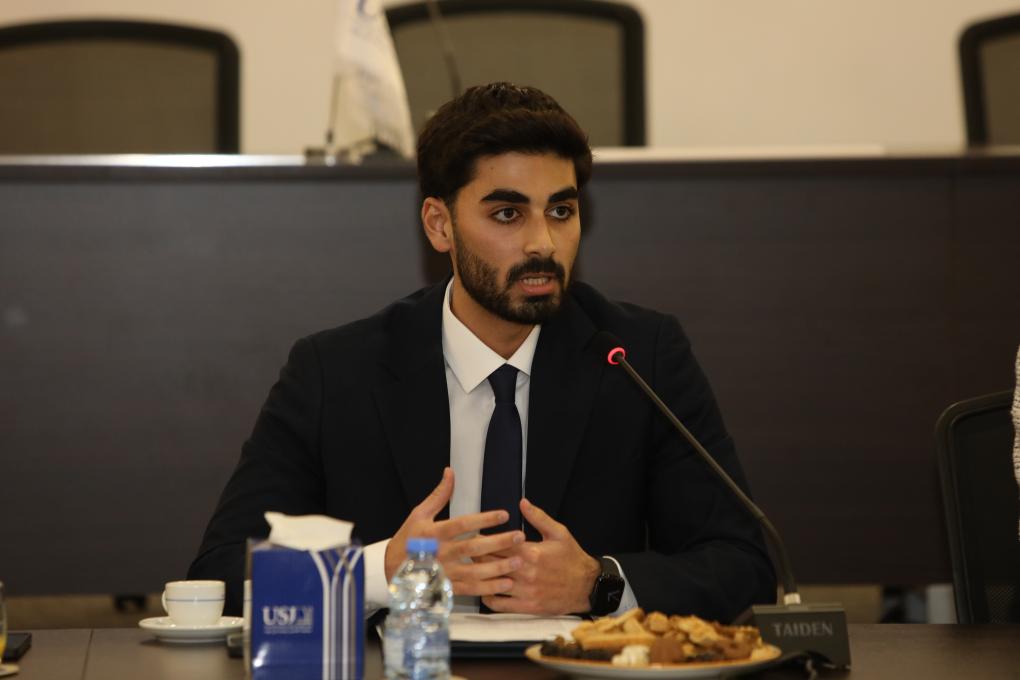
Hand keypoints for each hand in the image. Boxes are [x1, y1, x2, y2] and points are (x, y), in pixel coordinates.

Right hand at [385, 467, 525, 596]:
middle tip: (519, 536)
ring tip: (519, 560)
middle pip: (473, 548)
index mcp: (434, 533)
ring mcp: (445, 573)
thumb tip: (450, 472)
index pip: (462, 524)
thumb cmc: (408, 538)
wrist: (392, 569)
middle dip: (498, 542)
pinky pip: (471, 589)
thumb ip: (439, 495)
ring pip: (475, 571)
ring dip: (499, 567)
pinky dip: (489, 588)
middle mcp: (441, 553)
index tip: (504, 514)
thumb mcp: (419, 514)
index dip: (484, 520)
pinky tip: (507, 582)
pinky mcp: (448, 587)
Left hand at [481, 498, 600, 614]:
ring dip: (480, 576)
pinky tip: (484, 589)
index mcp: (531, 552)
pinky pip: (499, 604)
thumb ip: (538, 517)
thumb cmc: (572, 558)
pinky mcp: (527, 607)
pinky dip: (488, 597)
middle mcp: (525, 572)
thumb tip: (522, 502)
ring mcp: (525, 592)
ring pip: (492, 583)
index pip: (498, 544)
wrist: (587, 586)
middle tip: (467, 551)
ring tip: (472, 569)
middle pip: (491, 563)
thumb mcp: (559, 533)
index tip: (473, 535)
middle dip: (477, 556)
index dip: (483, 539)